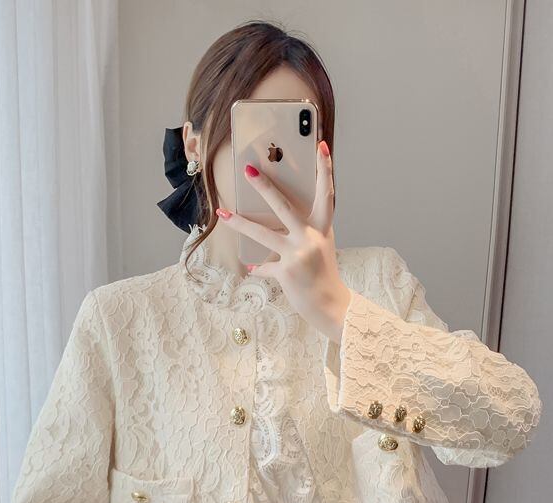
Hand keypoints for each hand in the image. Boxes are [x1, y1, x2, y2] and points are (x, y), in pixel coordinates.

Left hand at [215, 139, 350, 343]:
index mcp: (322, 228)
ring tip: (223, 213)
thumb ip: (305, 230)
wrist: (330, 305)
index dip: (325, 170)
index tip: (321, 146)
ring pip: (263, 234)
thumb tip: (277, 218)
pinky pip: (263, 266)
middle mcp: (311, 237)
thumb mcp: (320, 246)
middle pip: (284, 207)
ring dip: (240, 222)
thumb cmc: (323, 274)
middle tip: (249, 169)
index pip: (326, 194)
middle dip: (265, 187)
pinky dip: (258, 268)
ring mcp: (298, 254)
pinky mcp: (286, 271)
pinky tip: (251, 268)